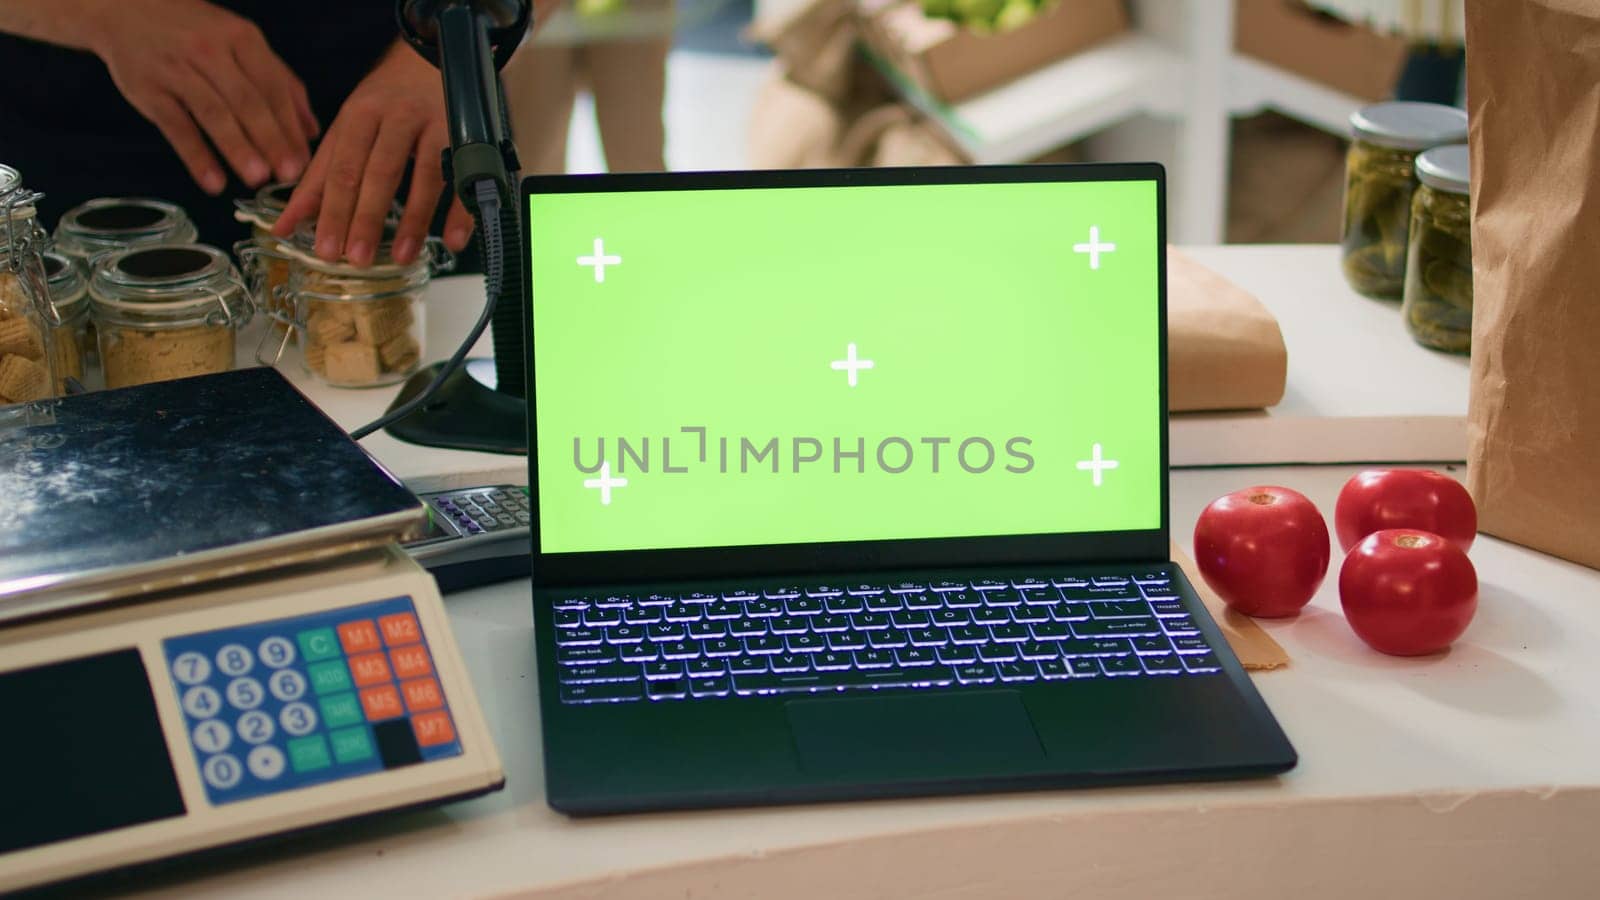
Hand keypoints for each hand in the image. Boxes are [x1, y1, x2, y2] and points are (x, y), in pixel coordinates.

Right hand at [87, 0, 316, 193]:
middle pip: (247, 101)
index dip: (290, 125)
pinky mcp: (148, 89)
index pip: (273, 86)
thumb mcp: (241, 42)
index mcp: (241, 38)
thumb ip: (280, 82)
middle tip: (289, 174)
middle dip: (271, 140)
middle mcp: (210, 50)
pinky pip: (176, 126)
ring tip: (258, 178)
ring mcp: (177, 69)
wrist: (125, 8)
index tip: (306, 160)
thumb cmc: (195, 31)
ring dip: (237, 148)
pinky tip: (213, 182)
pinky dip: (196, 156)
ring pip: (213, 113)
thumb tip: (311, 131)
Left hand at [273, 44, 472, 266]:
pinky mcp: (467, 136)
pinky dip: (461, 210)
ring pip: (425, 176)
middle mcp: (396, 118)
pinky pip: (466, 177)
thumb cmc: (384, 102)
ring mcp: (435, 126)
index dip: (332, 210)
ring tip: (400, 257)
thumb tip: (285, 224)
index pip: (342, 169)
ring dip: (413, 220)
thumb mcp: (346, 129)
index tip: (325, 247)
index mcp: (359, 116)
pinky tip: (453, 240)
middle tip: (356, 258)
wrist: (429, 58)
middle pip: (379, 172)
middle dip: (366, 217)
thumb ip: (318, 177)